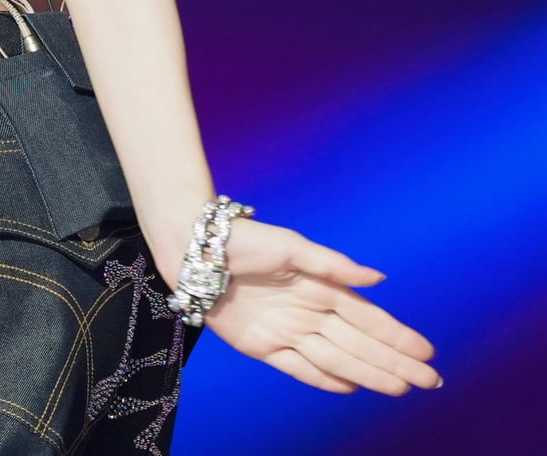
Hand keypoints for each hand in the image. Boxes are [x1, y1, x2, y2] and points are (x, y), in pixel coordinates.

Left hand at [185, 217, 443, 394]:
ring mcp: (289, 331)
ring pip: (338, 359)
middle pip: (360, 344)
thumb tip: (378, 280)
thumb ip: (334, 265)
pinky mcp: (265, 346)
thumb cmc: (246, 240)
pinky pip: (301, 369)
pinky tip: (351, 387)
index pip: (368, 318)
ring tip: (401, 388)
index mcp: (320, 286)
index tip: (427, 352)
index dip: (397, 336)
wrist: (198, 252)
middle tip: (430, 381)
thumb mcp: (292, 246)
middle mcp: (310, 312)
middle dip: (395, 362)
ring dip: (370, 374)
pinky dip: (326, 380)